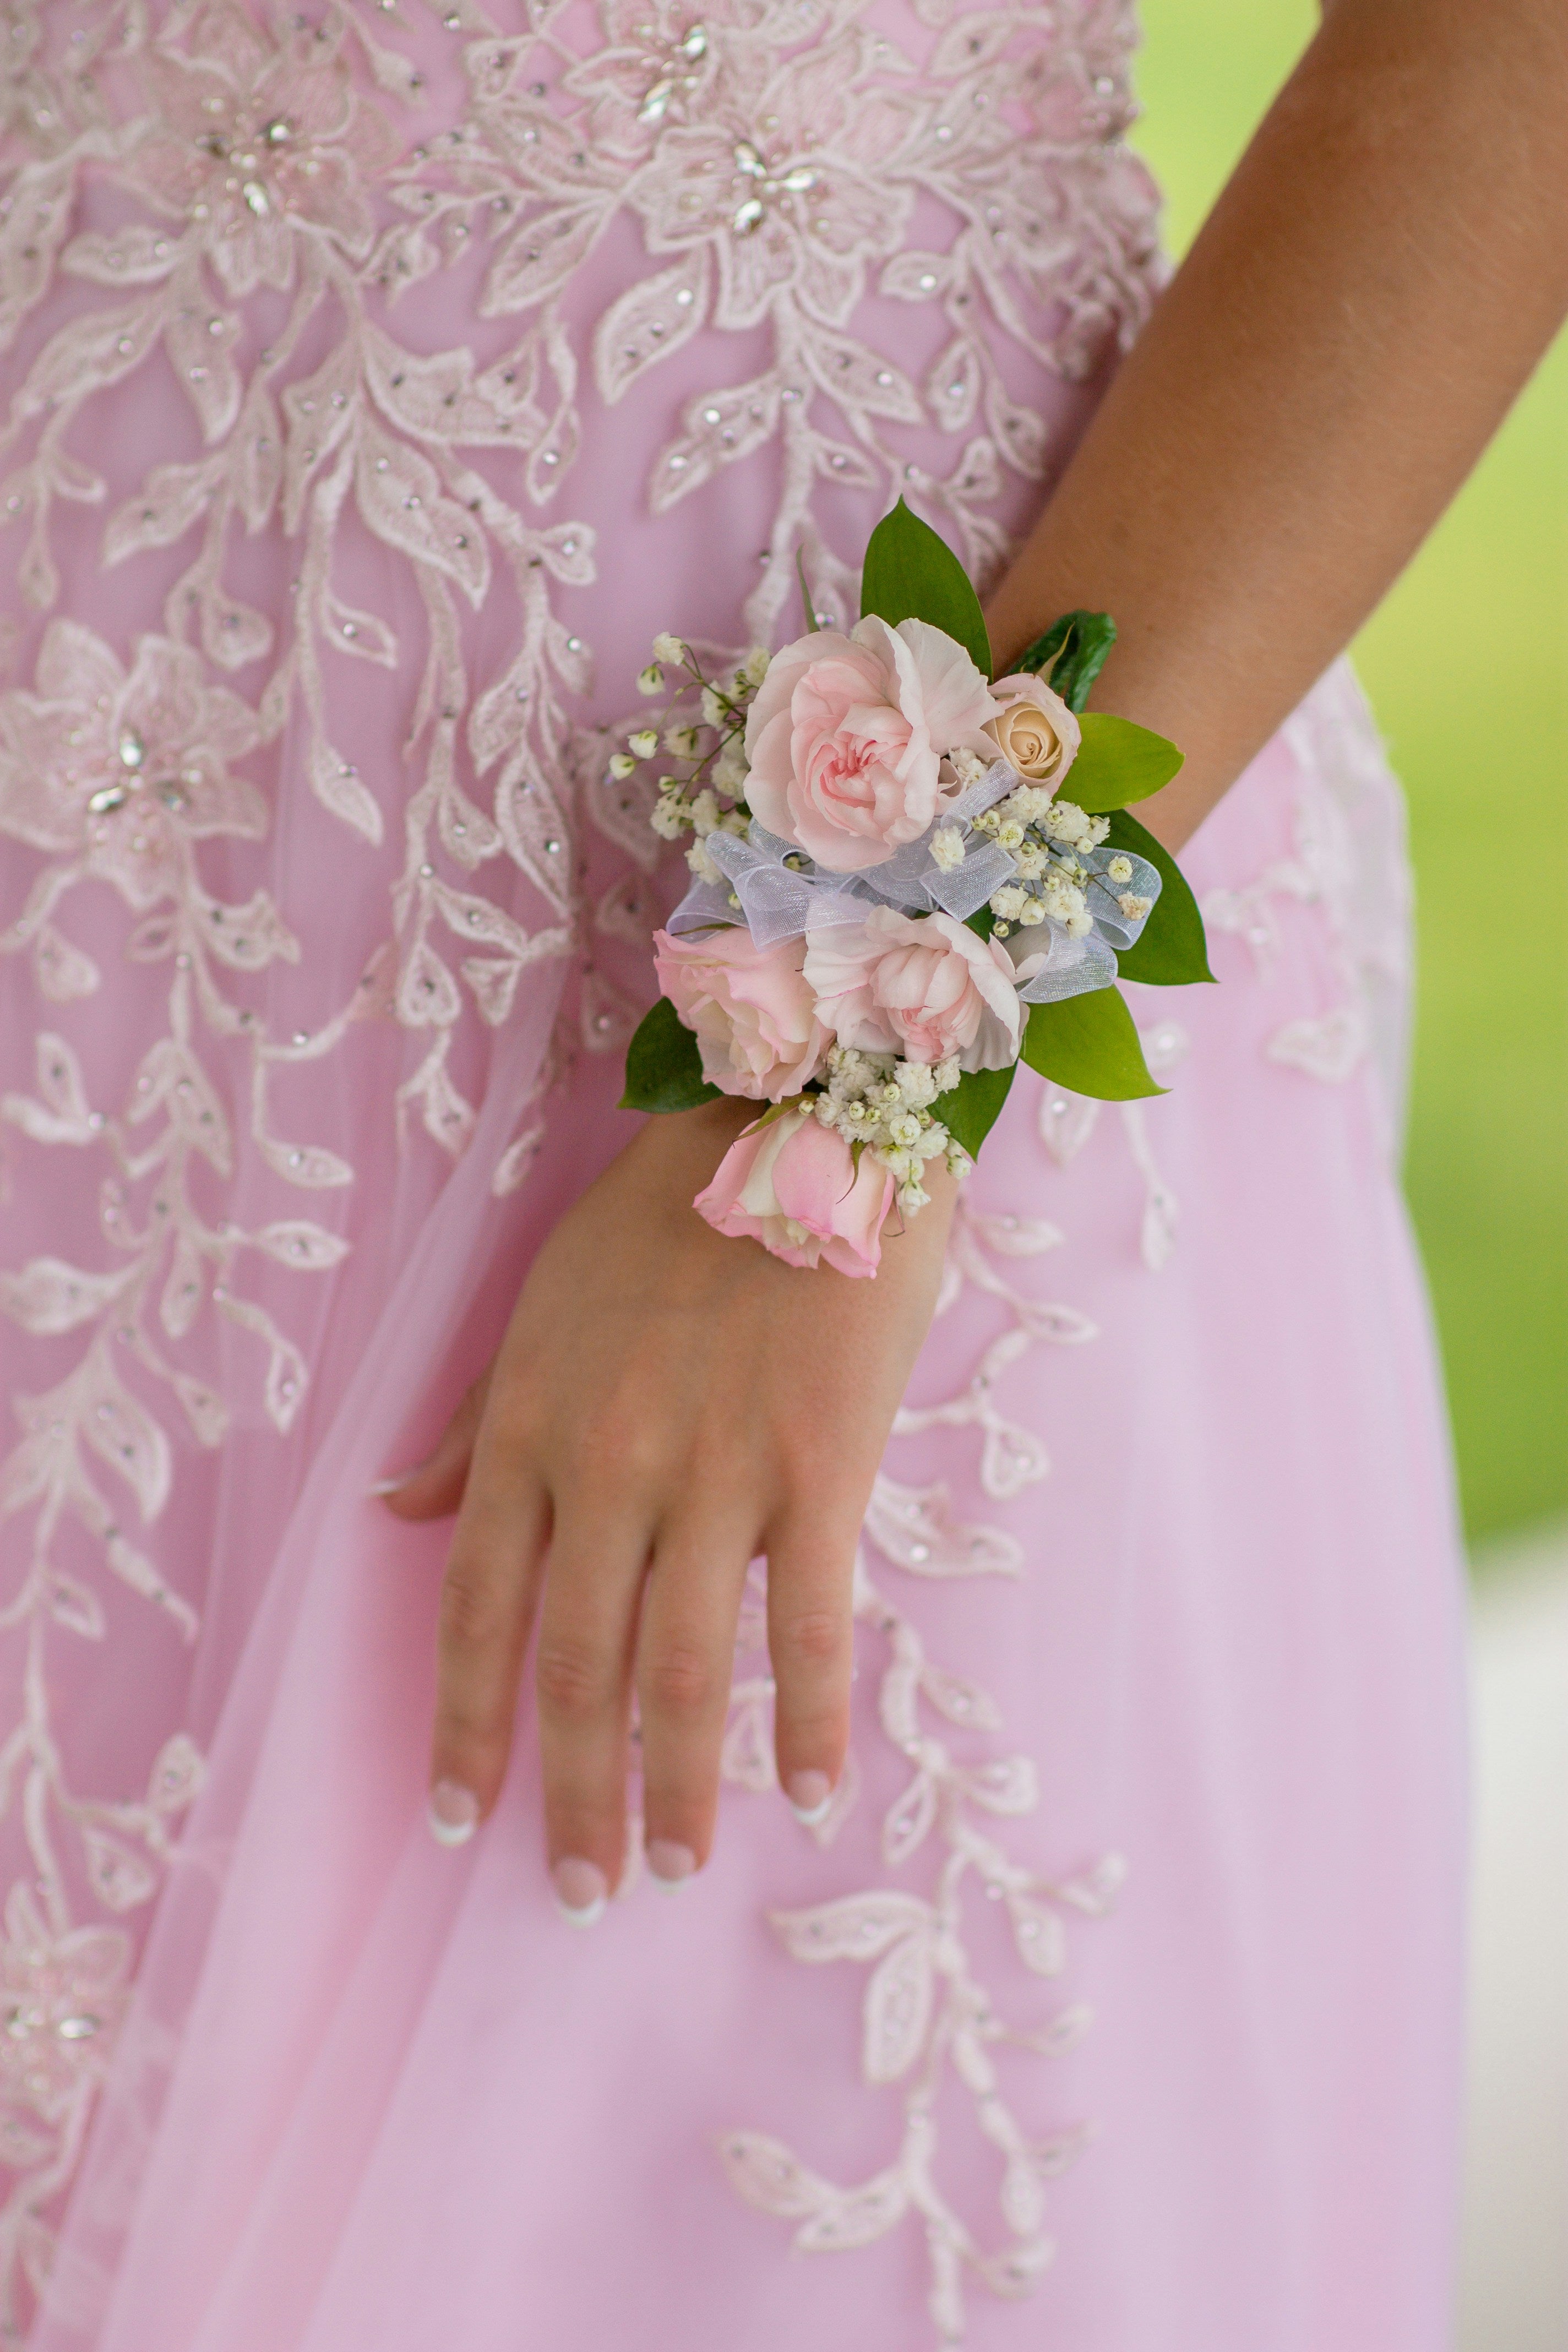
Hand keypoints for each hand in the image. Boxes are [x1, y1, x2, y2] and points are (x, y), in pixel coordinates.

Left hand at [383, 1098, 952, 1919]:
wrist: (803, 1127)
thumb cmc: (664, 1216)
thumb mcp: (538, 1311)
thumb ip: (472, 1427)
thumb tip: (393, 1510)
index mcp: (529, 1430)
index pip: (476, 1612)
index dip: (464, 1726)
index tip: (457, 1817)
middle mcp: (609, 1469)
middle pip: (576, 1667)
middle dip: (569, 1794)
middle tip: (580, 1889)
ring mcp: (717, 1477)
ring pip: (682, 1670)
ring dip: (676, 1788)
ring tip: (677, 1867)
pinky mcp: (820, 1473)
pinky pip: (812, 1627)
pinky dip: (809, 1722)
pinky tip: (807, 1793)